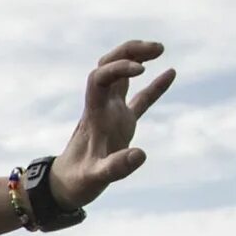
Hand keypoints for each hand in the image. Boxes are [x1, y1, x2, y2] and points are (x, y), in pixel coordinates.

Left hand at [49, 40, 173, 209]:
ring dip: (136, 58)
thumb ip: (115, 167)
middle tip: (157, 49)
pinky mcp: (121, 123)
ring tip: (160, 50)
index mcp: (94, 114)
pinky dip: (154, 86)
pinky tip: (171, 71)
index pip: (100, 78)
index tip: (142, 69)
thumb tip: (141, 154)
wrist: (65, 186)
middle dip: (128, 52)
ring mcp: (111, 113)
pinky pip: (140, 99)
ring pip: (120, 77)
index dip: (118, 68)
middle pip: (107, 66)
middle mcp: (101, 108)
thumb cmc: (77, 182)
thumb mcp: (96, 177)